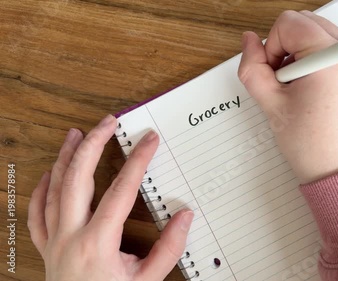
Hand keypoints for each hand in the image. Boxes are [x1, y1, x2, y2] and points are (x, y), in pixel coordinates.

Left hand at [28, 115, 193, 280]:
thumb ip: (169, 248)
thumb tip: (184, 216)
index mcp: (97, 243)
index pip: (121, 189)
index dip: (137, 160)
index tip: (149, 140)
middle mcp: (70, 235)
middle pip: (77, 177)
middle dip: (93, 143)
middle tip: (108, 122)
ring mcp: (54, 240)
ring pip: (54, 188)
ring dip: (65, 157)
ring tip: (75, 134)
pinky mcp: (47, 247)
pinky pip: (37, 212)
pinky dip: (42, 189)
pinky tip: (49, 174)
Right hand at [238, 10, 337, 183]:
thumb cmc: (310, 144)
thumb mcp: (271, 103)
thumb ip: (253, 66)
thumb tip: (249, 40)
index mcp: (332, 58)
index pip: (289, 23)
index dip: (273, 47)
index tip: (276, 76)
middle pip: (305, 21)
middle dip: (287, 46)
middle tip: (285, 81)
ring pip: (318, 31)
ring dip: (301, 51)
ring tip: (299, 86)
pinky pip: (333, 46)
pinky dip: (316, 57)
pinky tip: (312, 86)